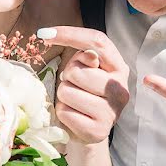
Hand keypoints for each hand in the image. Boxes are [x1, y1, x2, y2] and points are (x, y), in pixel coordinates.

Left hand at [38, 26, 129, 143]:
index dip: (71, 34)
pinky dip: (63, 113)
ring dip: (63, 97)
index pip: (97, 42)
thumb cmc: (85, 93)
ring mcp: (111, 112)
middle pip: (77, 71)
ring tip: (74, 102)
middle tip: (75, 86)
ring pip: (67, 92)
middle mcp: (121, 89)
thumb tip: (88, 56)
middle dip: (67, 77)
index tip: (45, 34)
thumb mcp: (85, 70)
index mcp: (119, 67)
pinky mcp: (98, 131)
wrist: (90, 131)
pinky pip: (65, 112)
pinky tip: (74, 116)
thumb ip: (84, 57)